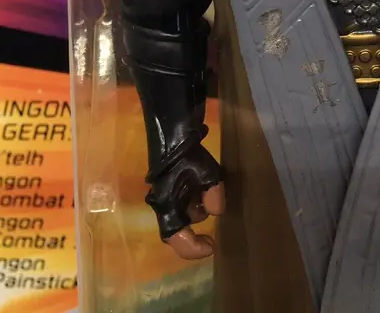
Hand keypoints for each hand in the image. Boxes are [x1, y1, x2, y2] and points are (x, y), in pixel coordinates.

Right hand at [146, 144, 223, 259]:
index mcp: (166, 205)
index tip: (211, 247)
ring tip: (214, 195)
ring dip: (199, 209)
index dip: (192, 248)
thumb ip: (213, 195)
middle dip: (198, 224)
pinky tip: (207, 188)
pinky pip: (184, 200)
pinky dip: (197, 199)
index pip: (175, 238)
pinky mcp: (171, 184)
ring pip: (184, 211)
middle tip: (216, 224)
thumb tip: (216, 213)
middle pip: (180, 225)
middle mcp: (163, 203)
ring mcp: (166, 193)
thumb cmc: (187, 155)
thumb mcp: (206, 173)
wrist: (172, 131)